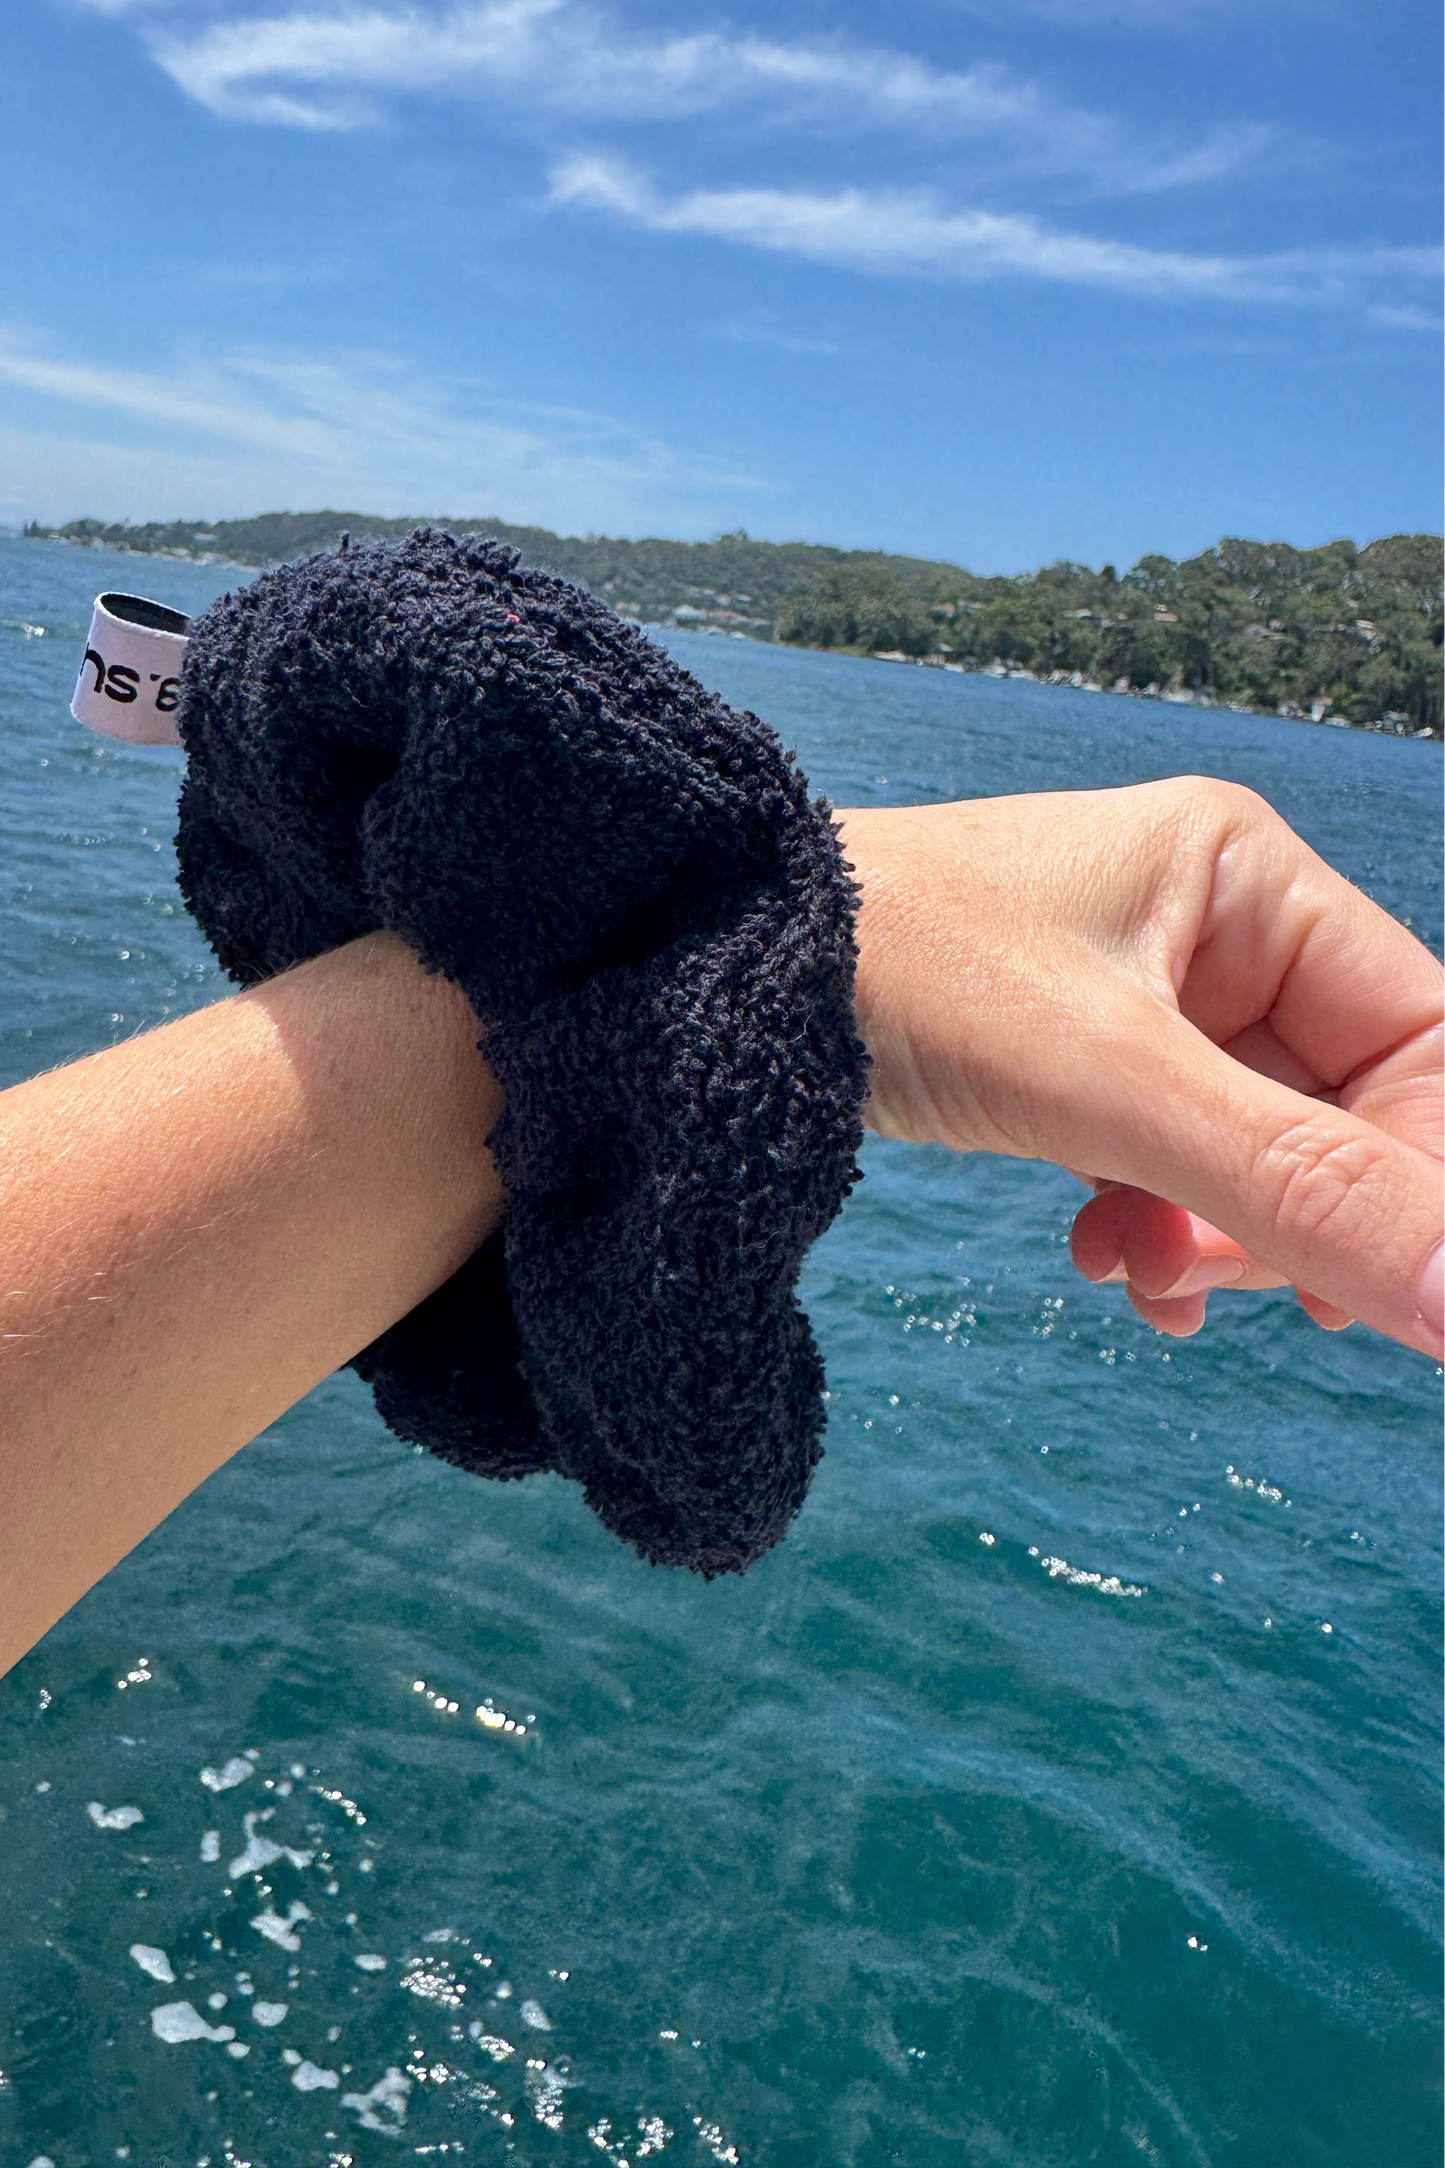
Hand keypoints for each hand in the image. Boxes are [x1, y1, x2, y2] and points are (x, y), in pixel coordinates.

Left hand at [837, 780, 1443, 1353]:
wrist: (707, 977)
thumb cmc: (902, 973)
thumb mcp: (1111, 1086)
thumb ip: (1297, 1192)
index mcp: (1248, 877)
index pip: (1420, 1042)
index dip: (1421, 1174)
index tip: (1394, 1292)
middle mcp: (1211, 922)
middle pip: (1342, 1108)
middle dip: (1294, 1219)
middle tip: (1227, 1285)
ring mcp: (1144, 995)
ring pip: (1252, 1151)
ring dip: (1217, 1238)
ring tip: (1141, 1277)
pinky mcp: (1079, 1059)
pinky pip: (1171, 1164)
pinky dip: (1156, 1229)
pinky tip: (1109, 1265)